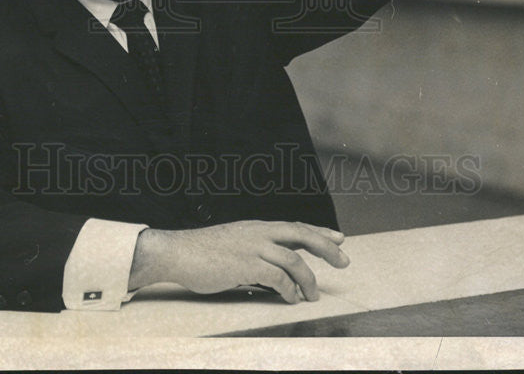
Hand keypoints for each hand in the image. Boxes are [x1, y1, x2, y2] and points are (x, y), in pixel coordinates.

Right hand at [129, 220, 348, 302]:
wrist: (179, 252)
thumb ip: (255, 252)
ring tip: (312, 295)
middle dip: (325, 247)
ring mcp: (253, 246)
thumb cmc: (203, 253)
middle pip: (301, 234)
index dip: (319, 231)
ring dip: (307, 278)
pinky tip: (291, 298)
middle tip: (344, 260)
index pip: (295, 226)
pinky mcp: (246, 264)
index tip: (338, 238)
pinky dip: (288, 289)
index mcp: (257, 227)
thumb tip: (275, 271)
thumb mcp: (235, 244)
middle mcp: (259, 232)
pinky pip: (277, 277)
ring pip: (293, 258)